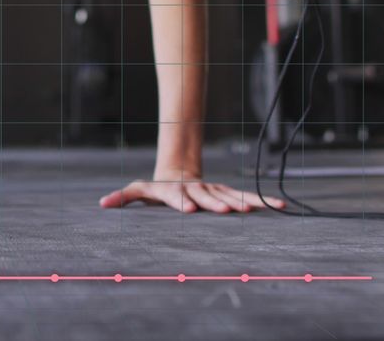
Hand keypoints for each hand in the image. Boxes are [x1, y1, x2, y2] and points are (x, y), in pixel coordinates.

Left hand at [99, 170, 285, 213]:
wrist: (177, 173)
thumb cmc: (156, 189)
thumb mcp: (139, 190)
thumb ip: (123, 197)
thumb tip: (102, 203)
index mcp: (174, 191)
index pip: (177, 197)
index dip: (182, 202)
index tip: (190, 210)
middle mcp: (196, 189)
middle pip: (206, 196)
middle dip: (215, 203)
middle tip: (228, 211)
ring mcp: (213, 190)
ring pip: (229, 195)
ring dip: (244, 202)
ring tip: (258, 209)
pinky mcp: (226, 192)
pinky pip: (245, 196)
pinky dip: (262, 201)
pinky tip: (280, 206)